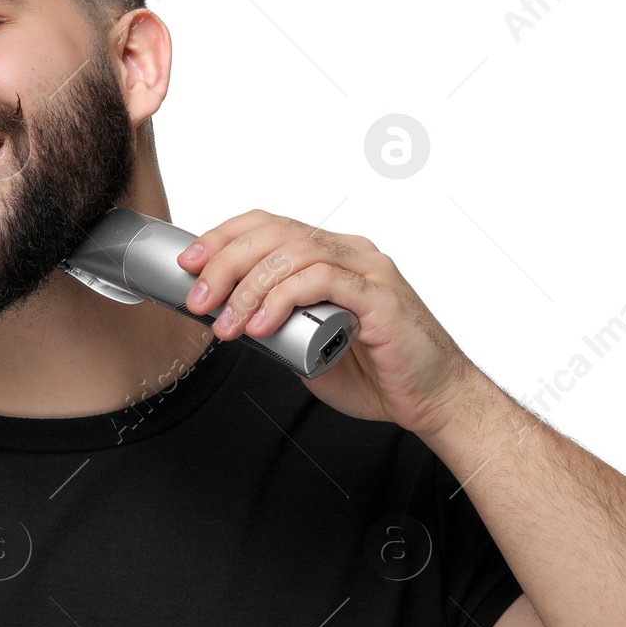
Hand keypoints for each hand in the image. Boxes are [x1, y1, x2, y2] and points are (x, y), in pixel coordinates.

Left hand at [176, 209, 473, 438]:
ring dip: (249, 286)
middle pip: (274, 233)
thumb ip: (280, 327)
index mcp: (334, 257)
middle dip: (225, 261)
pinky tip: (263, 325)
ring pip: (294, 252)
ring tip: (228, 323)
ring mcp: (367, 271)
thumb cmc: (382, 374)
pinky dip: (284, 299)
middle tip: (201, 298)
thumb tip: (233, 320)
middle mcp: (351, 254)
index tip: (191, 263)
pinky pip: (323, 280)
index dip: (224, 237)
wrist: (434, 400)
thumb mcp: (310, 346)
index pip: (270, 226)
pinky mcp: (379, 297)